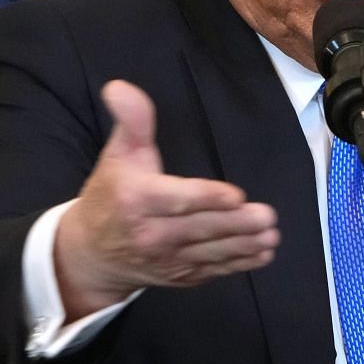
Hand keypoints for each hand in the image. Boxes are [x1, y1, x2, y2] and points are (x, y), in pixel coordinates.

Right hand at [53, 80, 278, 313]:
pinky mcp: (180, 276)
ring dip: (244, 246)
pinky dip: (238, 265)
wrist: (92, 254)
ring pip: (211, 253)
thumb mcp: (117, 153)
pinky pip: (212, 270)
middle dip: (236, 225)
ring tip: (271, 237)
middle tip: (267, 217)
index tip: (236, 196)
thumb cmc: (111, 195)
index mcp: (136, 200)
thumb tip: (120, 87)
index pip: (175, 199)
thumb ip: (131, 121)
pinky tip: (261, 255)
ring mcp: (167, 259)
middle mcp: (151, 234)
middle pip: (200, 229)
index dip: (206, 198)